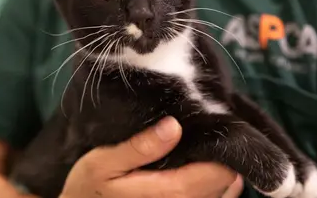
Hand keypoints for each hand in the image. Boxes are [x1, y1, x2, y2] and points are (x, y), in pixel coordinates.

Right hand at [60, 116, 242, 197]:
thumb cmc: (90, 188)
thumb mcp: (104, 163)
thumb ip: (139, 147)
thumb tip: (174, 126)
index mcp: (169, 193)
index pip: (219, 172)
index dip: (221, 147)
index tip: (210, 124)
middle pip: (226, 182)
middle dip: (220, 156)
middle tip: (204, 131)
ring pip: (225, 193)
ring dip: (219, 171)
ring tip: (202, 149)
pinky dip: (216, 185)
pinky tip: (201, 168)